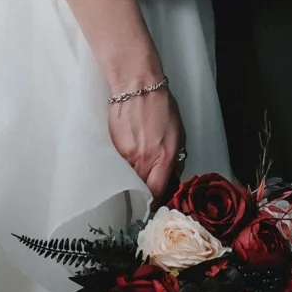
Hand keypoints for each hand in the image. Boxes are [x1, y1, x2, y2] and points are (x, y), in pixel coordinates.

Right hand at [109, 85, 186, 201]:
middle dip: (142, 194)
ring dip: (130, 180)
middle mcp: (146, 158)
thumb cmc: (160, 106)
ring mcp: (128, 154)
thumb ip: (174, 157)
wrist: (138, 88)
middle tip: (142, 194)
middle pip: (141, 189)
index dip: (154, 201)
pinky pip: (118, 166)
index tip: (153, 204)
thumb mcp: (178, 133)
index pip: (157, 190)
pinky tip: (124, 159)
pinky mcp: (114, 148)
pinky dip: (121, 167)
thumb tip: (169, 174)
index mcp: (165, 155)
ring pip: (128, 179)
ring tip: (133, 173)